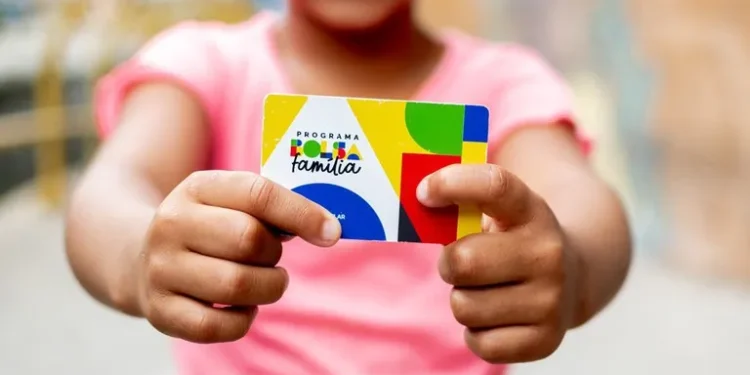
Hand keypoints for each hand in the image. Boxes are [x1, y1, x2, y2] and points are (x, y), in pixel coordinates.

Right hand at [137, 171, 340, 342]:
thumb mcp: (231, 201)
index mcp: (197, 187)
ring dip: (268, 287)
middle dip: (275, 253)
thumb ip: (274, 207)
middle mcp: (172, 224)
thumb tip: (327, 229)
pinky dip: (244, 320)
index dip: (302, 213)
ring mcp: (161, 269)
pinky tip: (244, 307)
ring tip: (265, 281)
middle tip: (272, 257)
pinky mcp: (160, 311)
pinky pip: (218, 326)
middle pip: (249, 240)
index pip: (258, 193)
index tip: (331, 232)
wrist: (140, 256)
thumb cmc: (210, 228)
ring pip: (237, 285)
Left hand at [417, 164, 580, 362]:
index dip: (453, 185)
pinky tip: (497, 317)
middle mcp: (548, 254)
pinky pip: (479, 343)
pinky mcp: (545, 341)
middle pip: (464, 261)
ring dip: (463, 299)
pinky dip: (477, 333)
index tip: (424, 193)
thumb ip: (461, 204)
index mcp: (532, 211)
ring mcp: (551, 299)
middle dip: (449, 263)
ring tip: (485, 290)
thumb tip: (416, 202)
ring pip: (464, 306)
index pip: (494, 187)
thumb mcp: (500, 212)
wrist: (573, 279)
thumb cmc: (513, 241)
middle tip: (460, 262)